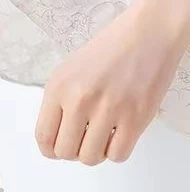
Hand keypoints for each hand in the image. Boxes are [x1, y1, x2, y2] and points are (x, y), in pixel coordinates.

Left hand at [35, 1, 186, 165]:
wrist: (147, 33)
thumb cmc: (109, 50)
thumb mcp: (68, 71)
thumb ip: (58, 103)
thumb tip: (55, 136)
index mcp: (59, 88)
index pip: (44, 137)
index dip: (50, 150)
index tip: (58, 150)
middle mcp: (80, 100)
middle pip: (65, 152)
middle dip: (73, 152)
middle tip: (84, 140)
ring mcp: (109, 110)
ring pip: (90, 158)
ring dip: (95, 153)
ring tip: (103, 136)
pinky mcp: (136, 117)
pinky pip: (118, 155)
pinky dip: (117, 152)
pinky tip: (119, 135)